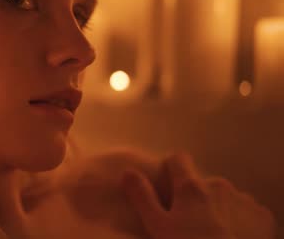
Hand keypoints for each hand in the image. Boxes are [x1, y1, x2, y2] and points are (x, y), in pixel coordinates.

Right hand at [122, 153, 274, 238]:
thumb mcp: (158, 227)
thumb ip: (143, 197)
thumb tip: (127, 171)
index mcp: (191, 187)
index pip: (178, 159)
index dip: (171, 168)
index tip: (168, 183)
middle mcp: (219, 186)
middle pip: (202, 182)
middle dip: (196, 196)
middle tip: (190, 222)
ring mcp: (244, 200)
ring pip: (226, 197)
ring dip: (219, 208)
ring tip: (213, 233)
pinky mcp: (264, 216)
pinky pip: (248, 211)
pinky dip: (241, 220)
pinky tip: (235, 237)